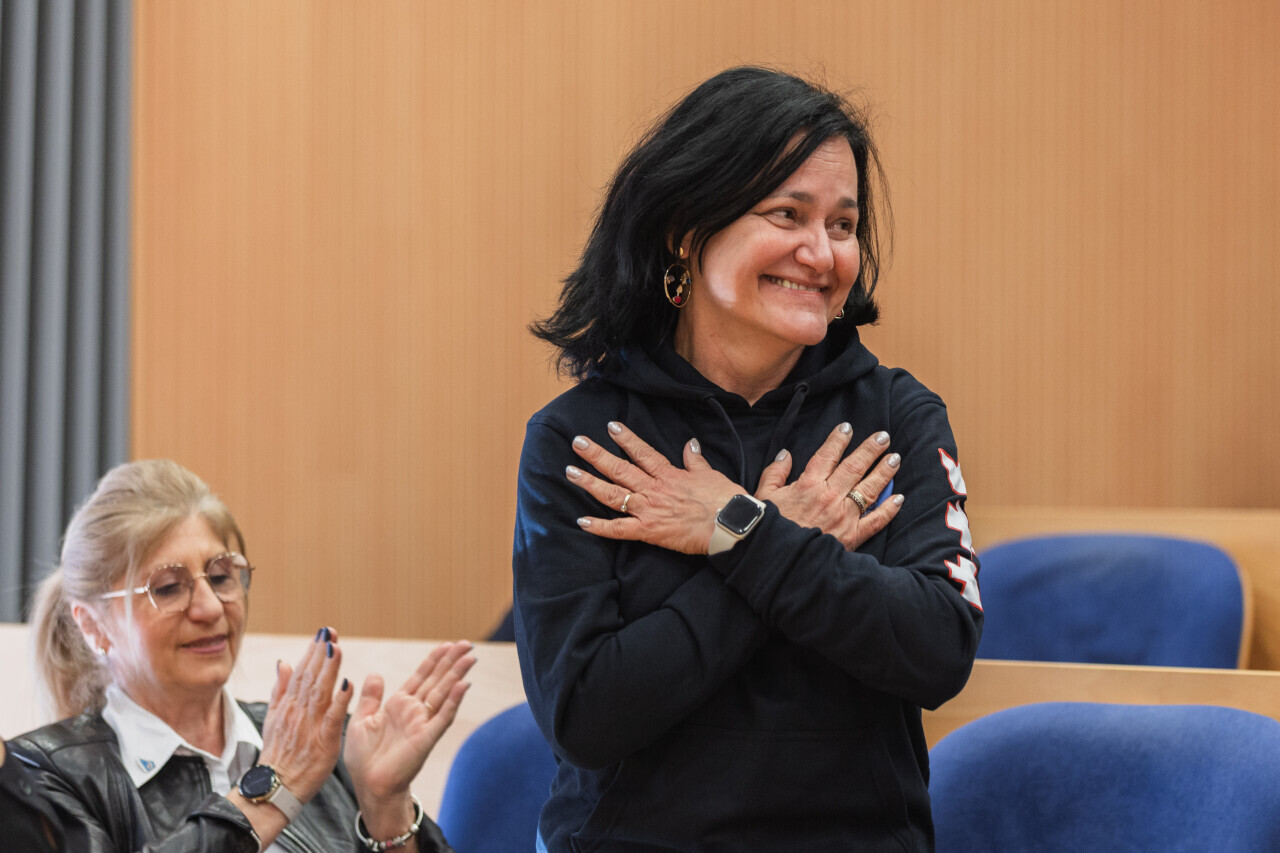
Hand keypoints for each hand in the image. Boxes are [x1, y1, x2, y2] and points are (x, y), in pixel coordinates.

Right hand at [257, 627, 352, 801]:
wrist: (276, 786)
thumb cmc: (279, 753)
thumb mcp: (274, 719)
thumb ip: (280, 690)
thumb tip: (284, 662)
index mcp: (289, 705)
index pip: (302, 672)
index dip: (312, 651)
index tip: (322, 632)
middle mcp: (298, 711)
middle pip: (310, 677)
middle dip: (321, 652)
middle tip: (330, 630)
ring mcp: (310, 725)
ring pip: (320, 692)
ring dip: (329, 668)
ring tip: (337, 647)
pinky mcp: (323, 741)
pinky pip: (333, 718)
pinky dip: (340, 700)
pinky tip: (349, 684)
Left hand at [344, 641, 475, 836]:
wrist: (369, 785)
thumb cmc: (363, 758)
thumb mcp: (360, 721)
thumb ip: (371, 697)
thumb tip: (375, 673)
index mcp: (398, 705)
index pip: (421, 677)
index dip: (434, 660)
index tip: (447, 645)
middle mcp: (414, 711)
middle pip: (437, 680)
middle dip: (452, 662)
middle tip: (468, 645)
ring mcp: (422, 723)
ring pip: (444, 693)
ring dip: (457, 675)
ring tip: (470, 658)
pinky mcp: (426, 738)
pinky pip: (442, 716)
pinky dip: (453, 701)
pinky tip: (463, 685)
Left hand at [567, 421, 743, 554]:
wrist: (731, 524)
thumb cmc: (724, 500)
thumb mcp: (710, 474)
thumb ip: (695, 460)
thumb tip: (690, 444)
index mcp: (669, 475)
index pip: (643, 453)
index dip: (626, 439)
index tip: (610, 426)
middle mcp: (655, 489)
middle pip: (620, 469)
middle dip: (597, 455)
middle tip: (577, 442)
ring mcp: (650, 509)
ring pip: (614, 494)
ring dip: (590, 483)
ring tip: (570, 472)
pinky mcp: (649, 531)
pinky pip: (619, 529)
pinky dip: (600, 526)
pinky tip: (581, 521)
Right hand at [756, 425, 902, 550]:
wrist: (777, 561)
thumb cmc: (768, 529)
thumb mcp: (764, 496)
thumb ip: (774, 473)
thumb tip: (786, 454)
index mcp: (808, 485)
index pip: (827, 455)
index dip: (838, 439)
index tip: (847, 427)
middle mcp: (829, 497)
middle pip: (854, 467)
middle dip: (870, 449)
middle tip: (883, 436)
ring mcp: (843, 517)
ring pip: (868, 489)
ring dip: (883, 472)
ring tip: (895, 458)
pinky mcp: (851, 537)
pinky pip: (875, 521)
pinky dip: (889, 509)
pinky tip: (899, 497)